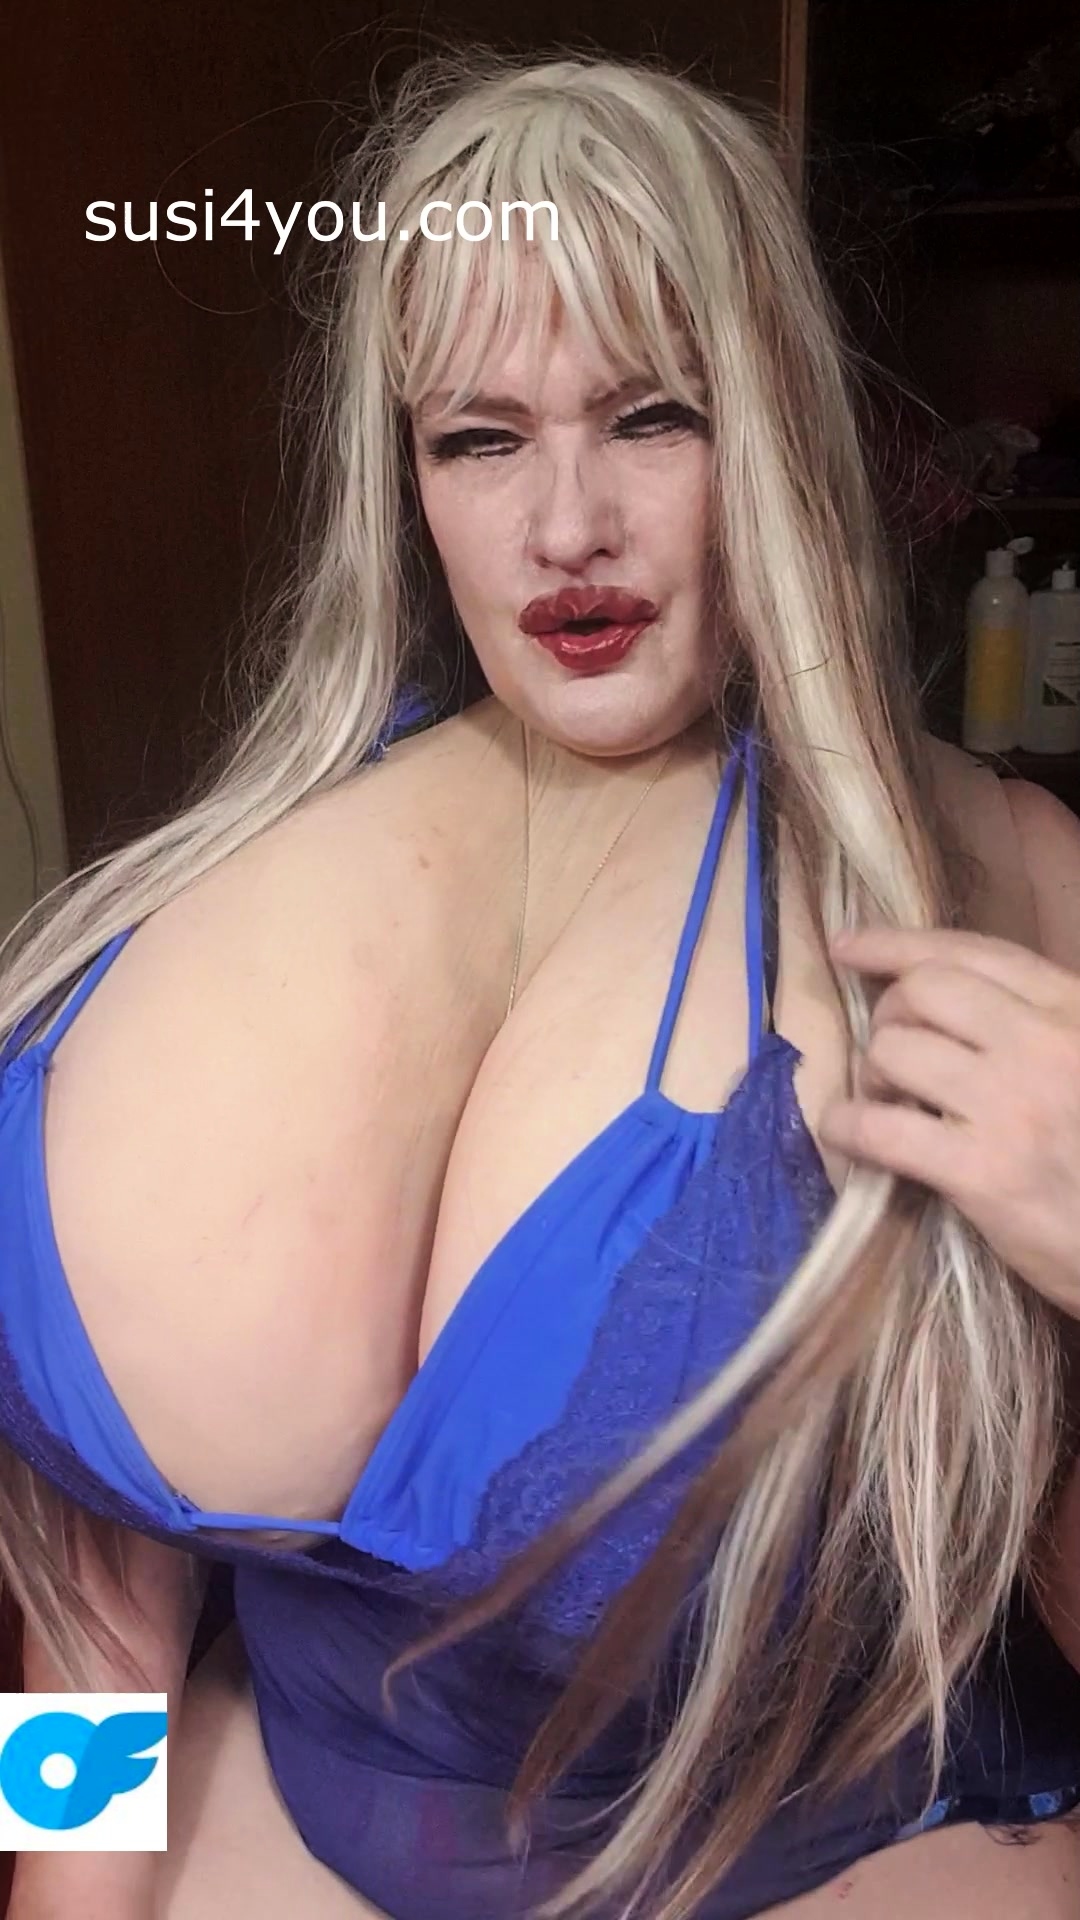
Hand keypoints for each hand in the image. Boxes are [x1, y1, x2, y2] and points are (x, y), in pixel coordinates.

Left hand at [818, 926, 1079, 1319]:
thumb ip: (1042, 1024)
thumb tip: (953, 1004)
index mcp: (1076, 1009)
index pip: (974, 953)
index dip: (898, 944)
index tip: (850, 947)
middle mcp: (1045, 1043)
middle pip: (923, 990)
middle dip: (889, 1014)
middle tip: (892, 1053)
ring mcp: (1012, 1105)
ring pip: (894, 1050)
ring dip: (872, 1074)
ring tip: (888, 1102)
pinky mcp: (983, 1172)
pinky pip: (881, 1129)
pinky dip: (847, 1126)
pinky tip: (847, 1133)